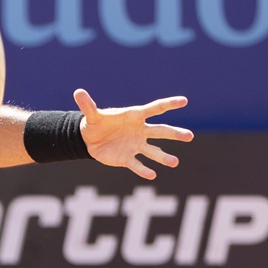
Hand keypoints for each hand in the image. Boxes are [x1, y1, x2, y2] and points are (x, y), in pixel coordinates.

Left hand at [74, 88, 193, 179]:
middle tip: (189, 136)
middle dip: (174, 133)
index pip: (155, 109)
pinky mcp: (127, 158)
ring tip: (174, 162)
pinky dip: (143, 170)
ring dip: (163, 157)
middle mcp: (140, 131)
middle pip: (160, 131)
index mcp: (134, 116)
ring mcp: (135, 145)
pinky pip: (137, 165)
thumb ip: (87, 105)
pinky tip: (151, 175)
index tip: (184, 100)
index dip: (168, 104)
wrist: (89, 139)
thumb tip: (78, 92)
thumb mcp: (91, 114)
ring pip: (153, 151)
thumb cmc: (95, 123)